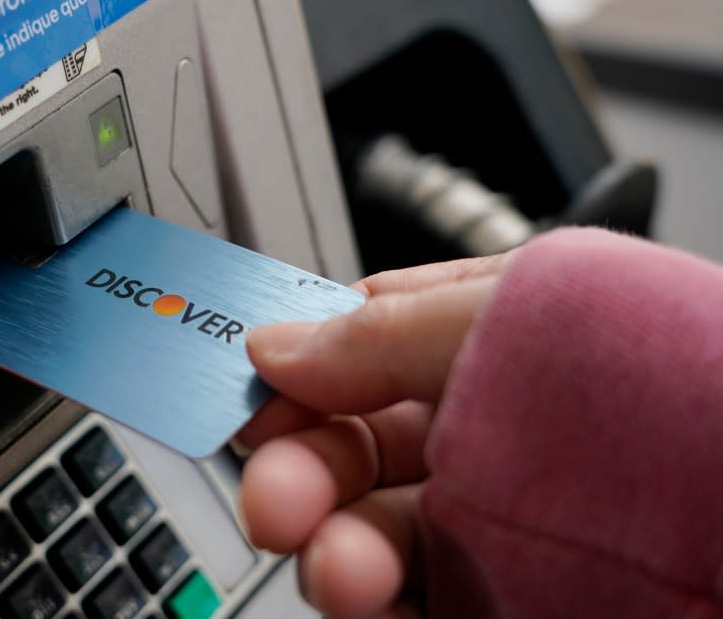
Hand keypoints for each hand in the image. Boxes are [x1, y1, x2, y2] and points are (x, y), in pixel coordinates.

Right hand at [238, 252, 515, 618]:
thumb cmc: (654, 380)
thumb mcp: (502, 314)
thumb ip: (376, 332)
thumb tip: (269, 346)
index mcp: (481, 336)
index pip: (356, 349)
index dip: (293, 376)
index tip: (250, 404)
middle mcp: (482, 427)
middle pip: (350, 451)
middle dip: (299, 474)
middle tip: (275, 500)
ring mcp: (491, 517)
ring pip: (369, 534)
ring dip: (332, 552)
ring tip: (339, 569)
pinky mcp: (500, 595)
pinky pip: (408, 603)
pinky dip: (369, 605)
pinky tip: (365, 598)